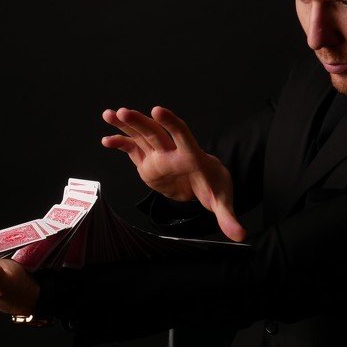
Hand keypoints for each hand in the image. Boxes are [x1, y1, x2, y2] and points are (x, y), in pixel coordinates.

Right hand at [101, 106, 245, 241]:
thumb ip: (228, 217)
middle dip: (140, 122)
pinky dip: (120, 144)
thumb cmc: (215, 186)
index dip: (171, 123)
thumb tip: (240, 236)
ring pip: (142, 135)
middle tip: (123, 112)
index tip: (158, 111)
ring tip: (109, 114)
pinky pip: (133, 149)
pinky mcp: (148, 161)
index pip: (183, 136)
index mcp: (192, 156)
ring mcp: (159, 155)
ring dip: (126, 125)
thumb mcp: (222, 202)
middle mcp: (173, 152)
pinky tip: (106, 140)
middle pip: (156, 133)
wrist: (206, 181)